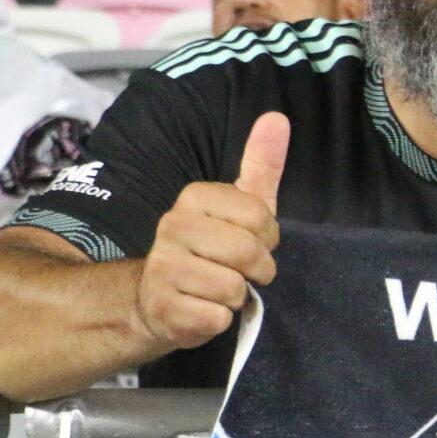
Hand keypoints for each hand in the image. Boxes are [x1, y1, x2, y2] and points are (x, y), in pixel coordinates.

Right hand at [136, 113, 286, 350]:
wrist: (158, 301)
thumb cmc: (212, 250)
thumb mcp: (241, 206)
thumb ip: (260, 165)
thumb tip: (278, 117)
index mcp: (193, 198)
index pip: (260, 216)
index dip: (268, 237)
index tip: (254, 241)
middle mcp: (171, 227)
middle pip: (248, 252)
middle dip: (258, 270)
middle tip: (243, 272)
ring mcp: (163, 268)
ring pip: (234, 288)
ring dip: (237, 297)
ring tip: (217, 290)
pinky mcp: (164, 308)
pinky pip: (218, 318)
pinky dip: (220, 320)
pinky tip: (202, 310)